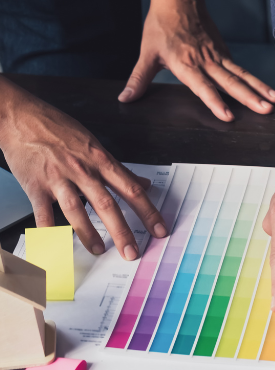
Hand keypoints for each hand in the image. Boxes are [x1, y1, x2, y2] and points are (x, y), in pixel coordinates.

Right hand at [0, 79, 166, 260]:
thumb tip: (144, 184)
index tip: (159, 230)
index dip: (148, 212)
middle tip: (132, 253)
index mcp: (100, 161)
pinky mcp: (35, 186)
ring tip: (99, 250)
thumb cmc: (58, 129)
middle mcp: (82, 170)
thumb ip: (120, 169)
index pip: (131, 190)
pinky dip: (49, 232)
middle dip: (121, 231)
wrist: (20, 116)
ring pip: (76, 210)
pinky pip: (43, 214)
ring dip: (88, 234)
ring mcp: (58, 179)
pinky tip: (56, 247)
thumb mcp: (95, 144)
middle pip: (106, 204)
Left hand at [118, 0, 274, 120]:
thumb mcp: (146, 53)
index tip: (228, 116)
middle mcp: (205, 61)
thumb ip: (138, 79)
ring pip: (241, 75)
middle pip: (230, 82)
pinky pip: (241, 68)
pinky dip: (255, 80)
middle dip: (249, 98)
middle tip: (265, 110)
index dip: (215, 102)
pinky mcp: (223, 52)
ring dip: (258, 89)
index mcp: (186, 64)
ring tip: (274, 102)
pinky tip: (267, 92)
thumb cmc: (160, 25)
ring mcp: (217, 56)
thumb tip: (125, 98)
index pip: (203, 87)